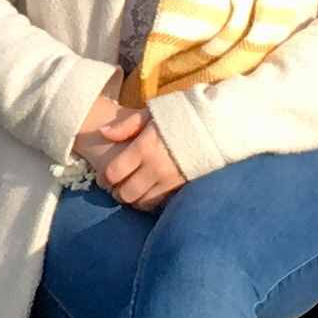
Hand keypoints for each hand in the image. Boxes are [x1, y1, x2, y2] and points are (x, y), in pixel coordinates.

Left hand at [81, 94, 184, 209]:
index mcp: (144, 147)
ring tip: (132, 191)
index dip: (105, 179)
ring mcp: (169, 180)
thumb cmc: (179, 117)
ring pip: (142, 203)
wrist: (213, 127)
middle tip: (117, 187)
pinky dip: (150, 201)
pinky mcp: (181, 187)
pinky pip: (159, 203)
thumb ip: (126, 125)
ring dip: (133, 199)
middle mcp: (155, 167)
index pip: (114, 173)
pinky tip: (148, 192)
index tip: (104, 178)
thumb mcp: (151, 113)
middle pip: (126, 193)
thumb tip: (103, 132)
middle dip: (117, 192)